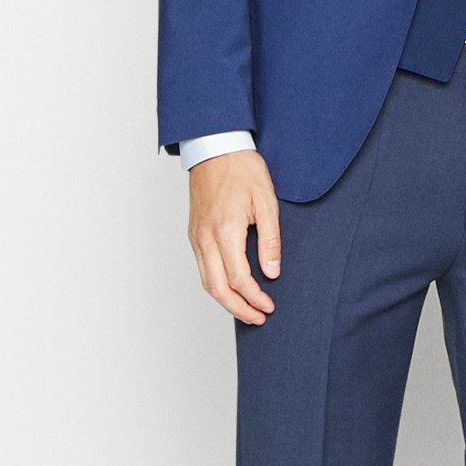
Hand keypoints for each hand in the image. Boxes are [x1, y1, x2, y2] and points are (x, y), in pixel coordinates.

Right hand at [187, 149, 280, 322]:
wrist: (215, 147)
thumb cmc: (242, 169)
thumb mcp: (266, 202)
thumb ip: (270, 240)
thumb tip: (271, 272)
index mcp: (225, 231)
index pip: (239, 279)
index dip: (255, 298)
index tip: (269, 306)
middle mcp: (205, 237)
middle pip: (217, 288)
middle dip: (238, 309)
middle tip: (258, 318)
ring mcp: (196, 236)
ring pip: (205, 281)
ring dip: (225, 301)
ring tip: (245, 309)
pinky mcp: (193, 233)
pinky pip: (202, 267)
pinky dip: (215, 284)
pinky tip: (230, 288)